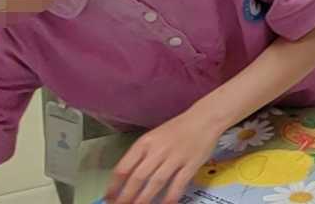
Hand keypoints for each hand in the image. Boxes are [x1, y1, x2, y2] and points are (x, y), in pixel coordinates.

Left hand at [106, 110, 220, 203]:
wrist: (205, 118)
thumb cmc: (178, 129)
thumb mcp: (154, 137)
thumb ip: (141, 155)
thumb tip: (127, 178)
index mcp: (145, 143)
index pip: (124, 167)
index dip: (114, 186)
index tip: (109, 197)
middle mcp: (158, 150)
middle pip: (138, 177)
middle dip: (126, 196)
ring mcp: (175, 157)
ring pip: (156, 182)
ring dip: (144, 199)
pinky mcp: (191, 164)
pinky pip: (179, 183)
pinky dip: (171, 197)